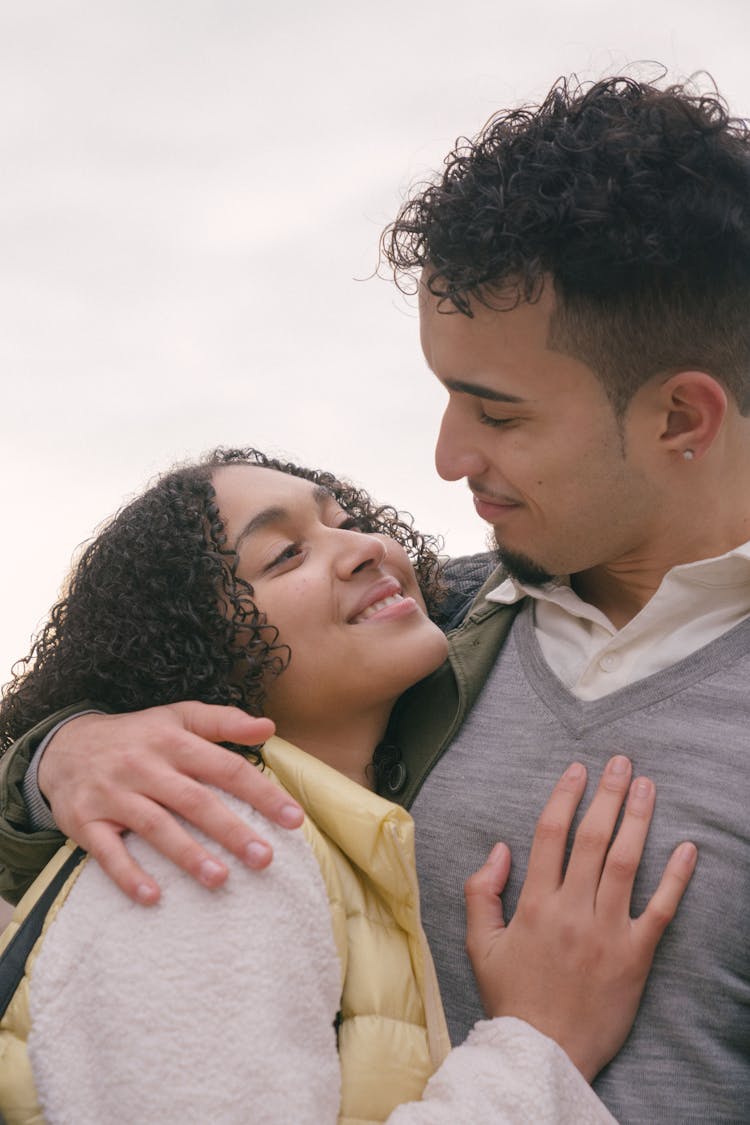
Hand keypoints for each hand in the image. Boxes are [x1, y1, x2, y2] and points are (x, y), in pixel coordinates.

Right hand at [37, 702, 303, 904]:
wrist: (64, 745)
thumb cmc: (138, 735)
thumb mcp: (178, 716)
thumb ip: (224, 722)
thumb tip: (269, 727)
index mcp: (173, 740)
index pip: (225, 767)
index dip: (262, 793)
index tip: (294, 819)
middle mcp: (145, 766)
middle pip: (194, 800)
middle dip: (231, 830)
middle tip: (265, 859)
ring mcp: (114, 794)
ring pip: (155, 826)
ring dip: (188, 854)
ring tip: (220, 879)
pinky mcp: (85, 821)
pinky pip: (107, 852)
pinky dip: (128, 875)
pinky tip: (153, 897)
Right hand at [464, 756, 696, 1080]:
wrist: (544, 1053)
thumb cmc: (512, 998)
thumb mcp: (479, 944)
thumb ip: (482, 891)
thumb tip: (500, 848)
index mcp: (535, 903)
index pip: (552, 835)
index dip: (565, 797)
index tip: (578, 770)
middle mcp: (573, 910)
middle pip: (594, 838)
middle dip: (608, 795)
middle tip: (622, 763)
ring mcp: (607, 931)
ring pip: (627, 863)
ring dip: (639, 820)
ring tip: (647, 787)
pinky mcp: (636, 956)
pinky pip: (660, 910)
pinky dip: (676, 878)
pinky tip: (688, 848)